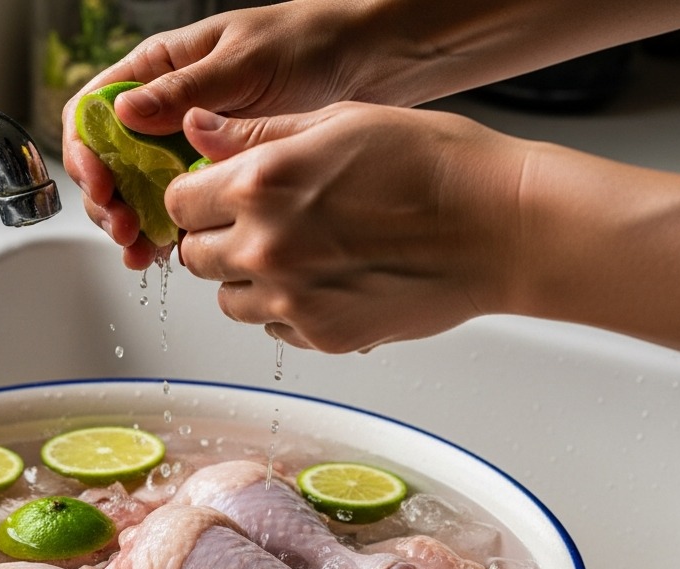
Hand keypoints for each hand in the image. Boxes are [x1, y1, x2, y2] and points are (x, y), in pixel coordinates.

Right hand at [62, 4, 364, 269]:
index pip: (94, 112)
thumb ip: (185, 91)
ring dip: (132, 223)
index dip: (87, 151)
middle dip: (107, 199)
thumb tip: (125, 112)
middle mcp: (165, 110)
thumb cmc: (308, 41)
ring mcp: (187, 146)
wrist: (368, 62)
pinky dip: (165, 233)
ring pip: (137, 191)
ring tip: (140, 250)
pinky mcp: (215, 175)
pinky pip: (177, 208)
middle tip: (124, 227)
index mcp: (159, 70)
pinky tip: (165, 252)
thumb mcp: (244, 62)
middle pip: (108, 162)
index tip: (102, 183)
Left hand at [166, 103, 529, 351]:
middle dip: (217, 239)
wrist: (501, 227)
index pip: (179, 202)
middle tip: (261, 224)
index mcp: (259, 184)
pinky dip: (287, 310)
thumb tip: (195, 131)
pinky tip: (328, 281)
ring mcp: (290, 299)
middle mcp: (264, 246)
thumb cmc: (433, 164)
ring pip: (228, 301)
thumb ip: (254, 134)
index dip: (197, 196)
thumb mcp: (338, 122)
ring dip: (247, 280)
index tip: (217, 194)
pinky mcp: (321, 336)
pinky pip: (274, 328)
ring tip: (300, 254)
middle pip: (194, 257)